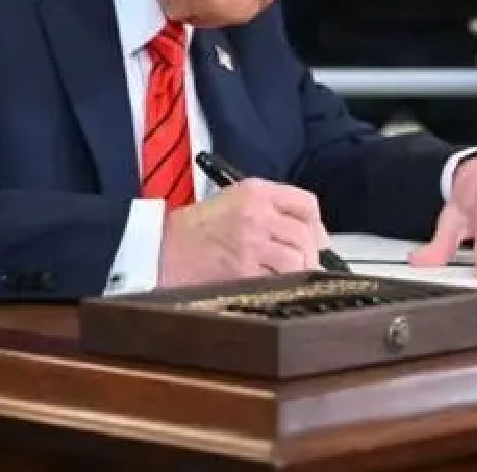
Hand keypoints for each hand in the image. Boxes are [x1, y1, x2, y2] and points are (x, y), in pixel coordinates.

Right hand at [157, 179, 327, 285]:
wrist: (160, 250)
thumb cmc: (193, 230)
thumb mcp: (232, 200)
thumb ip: (271, 209)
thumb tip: (311, 234)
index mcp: (255, 191)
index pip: (306, 203)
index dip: (316, 224)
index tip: (316, 237)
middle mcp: (257, 213)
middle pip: (306, 234)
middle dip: (311, 253)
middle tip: (306, 264)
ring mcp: (252, 243)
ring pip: (299, 258)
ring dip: (300, 271)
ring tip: (289, 276)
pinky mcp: (245, 270)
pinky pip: (281, 279)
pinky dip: (283, 284)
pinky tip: (274, 285)